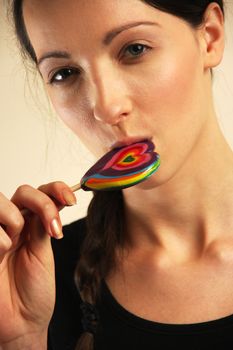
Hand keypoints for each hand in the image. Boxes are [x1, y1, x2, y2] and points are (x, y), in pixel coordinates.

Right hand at [0, 182, 76, 346]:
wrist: (21, 322)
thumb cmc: (34, 291)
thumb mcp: (44, 251)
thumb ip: (43, 223)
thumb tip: (57, 199)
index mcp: (32, 224)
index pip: (43, 192)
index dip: (56, 189)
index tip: (71, 200)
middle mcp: (14, 224)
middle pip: (24, 191)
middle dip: (42, 203)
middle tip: (53, 227)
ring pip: (1, 201)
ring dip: (14, 220)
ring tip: (15, 245)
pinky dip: (0, 239)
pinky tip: (1, 256)